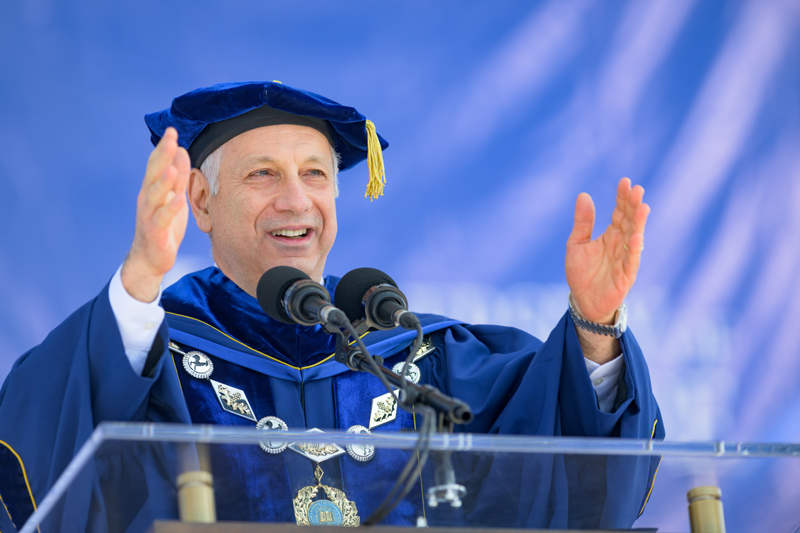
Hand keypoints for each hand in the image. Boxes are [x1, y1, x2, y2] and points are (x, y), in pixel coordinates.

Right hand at [121, 128, 189, 301]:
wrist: (150, 258)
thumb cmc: (164, 226)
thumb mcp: (173, 198)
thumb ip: (178, 177)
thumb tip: (182, 151)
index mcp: (152, 188)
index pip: (157, 164)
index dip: (164, 148)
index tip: (172, 130)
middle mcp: (147, 198)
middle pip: (153, 174)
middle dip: (162, 156)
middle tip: (171, 138)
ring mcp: (148, 215)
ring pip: (155, 195)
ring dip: (163, 181)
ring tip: (172, 167)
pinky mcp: (154, 232)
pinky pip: (161, 219)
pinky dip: (169, 209)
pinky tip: (178, 199)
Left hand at [565, 177, 649, 323]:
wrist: (583, 301)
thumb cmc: (582, 272)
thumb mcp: (577, 243)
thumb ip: (583, 222)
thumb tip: (583, 195)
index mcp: (611, 234)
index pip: (620, 212)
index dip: (623, 198)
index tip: (625, 181)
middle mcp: (621, 243)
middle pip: (630, 221)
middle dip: (634, 206)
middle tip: (637, 189)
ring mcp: (626, 258)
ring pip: (635, 237)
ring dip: (639, 223)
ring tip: (642, 207)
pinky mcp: (626, 274)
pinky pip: (632, 260)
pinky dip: (634, 249)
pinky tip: (636, 237)